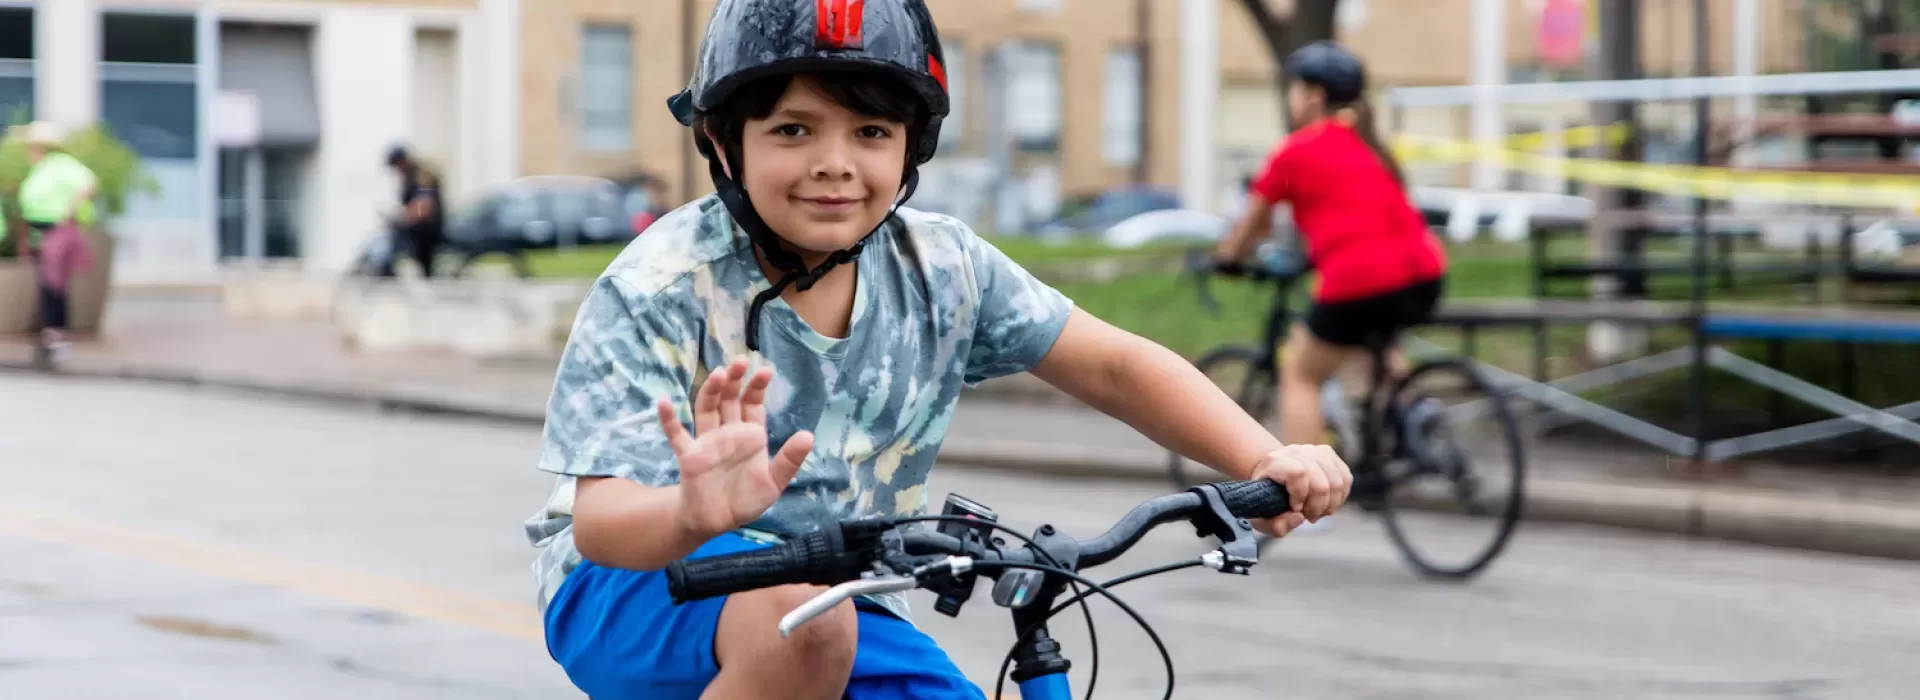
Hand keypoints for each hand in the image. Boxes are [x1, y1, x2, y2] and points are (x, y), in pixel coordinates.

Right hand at [660, 357, 815, 538]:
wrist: (716, 522)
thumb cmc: (744, 499)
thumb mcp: (774, 482)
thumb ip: (789, 461)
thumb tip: (808, 435)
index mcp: (749, 435)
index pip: (752, 404)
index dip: (757, 388)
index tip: (765, 371)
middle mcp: (727, 432)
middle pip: (729, 399)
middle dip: (735, 380)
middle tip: (740, 361)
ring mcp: (706, 442)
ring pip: (707, 409)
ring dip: (711, 391)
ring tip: (718, 373)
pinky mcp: (689, 456)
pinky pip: (677, 435)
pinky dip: (669, 420)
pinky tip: (663, 403)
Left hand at [1247, 444, 1350, 537]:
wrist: (1272, 474)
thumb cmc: (1266, 498)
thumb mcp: (1262, 516)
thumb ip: (1275, 525)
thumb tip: (1299, 518)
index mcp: (1276, 463)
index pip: (1298, 474)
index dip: (1300, 496)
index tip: (1295, 508)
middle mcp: (1297, 452)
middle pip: (1321, 483)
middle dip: (1317, 507)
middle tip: (1309, 516)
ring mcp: (1315, 451)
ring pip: (1337, 482)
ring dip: (1330, 504)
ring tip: (1317, 511)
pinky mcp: (1330, 455)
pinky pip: (1346, 479)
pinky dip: (1340, 497)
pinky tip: (1327, 503)